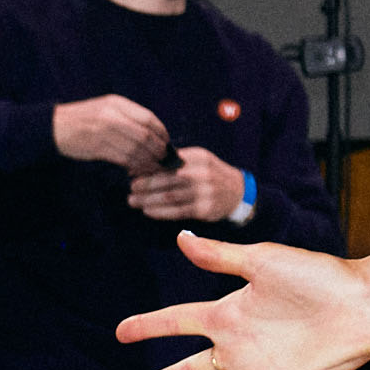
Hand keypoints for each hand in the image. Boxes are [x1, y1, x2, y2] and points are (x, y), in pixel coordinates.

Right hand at [53, 94, 172, 173]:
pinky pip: (122, 158)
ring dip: (148, 161)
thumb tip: (155, 133)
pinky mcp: (96, 147)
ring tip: (153, 166)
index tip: (166, 142)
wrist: (54, 126)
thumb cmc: (84, 118)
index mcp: (117, 104)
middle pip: (145, 135)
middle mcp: (111, 116)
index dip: (161, 133)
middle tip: (163, 158)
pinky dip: (134, 165)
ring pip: (135, 149)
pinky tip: (137, 169)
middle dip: (158, 149)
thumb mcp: (106, 108)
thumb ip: (129, 116)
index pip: (148, 119)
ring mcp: (103, 131)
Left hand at [127, 145, 244, 223]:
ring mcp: (205, 192)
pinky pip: (178, 211)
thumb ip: (174, 161)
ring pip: (171, 196)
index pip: (168, 162)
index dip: (148, 168)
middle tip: (131, 189)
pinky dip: (161, 212)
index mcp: (198, 157)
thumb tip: (141, 166)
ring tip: (133, 201)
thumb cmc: (210, 175)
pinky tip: (148, 211)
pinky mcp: (204, 209)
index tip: (133, 174)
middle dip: (146, 185)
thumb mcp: (198, 160)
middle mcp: (203, 173)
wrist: (238, 192)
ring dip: (148, 200)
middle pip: (168, 179)